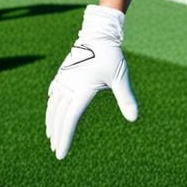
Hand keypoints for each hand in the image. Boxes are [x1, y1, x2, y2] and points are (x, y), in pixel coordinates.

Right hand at [46, 5, 137, 159]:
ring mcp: (63, 78)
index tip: (61, 153)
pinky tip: (51, 109)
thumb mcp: (120, 77)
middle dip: (58, 135)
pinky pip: (54, 92)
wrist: (99, 33)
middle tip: (56, 150)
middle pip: (60, 117)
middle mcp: (69, 86)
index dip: (65, 138)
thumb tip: (134, 118)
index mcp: (81, 90)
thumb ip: (126, 98)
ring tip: (52, 136)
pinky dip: (51, 105)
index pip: (70, 120)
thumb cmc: (111, 56)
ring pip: (53, 106)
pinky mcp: (63, 72)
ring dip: (52, 122)